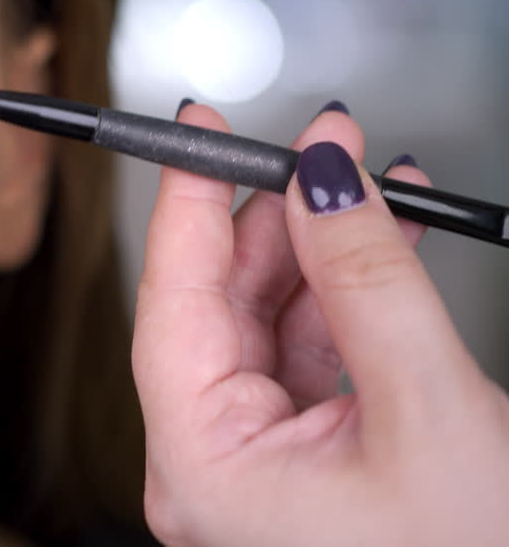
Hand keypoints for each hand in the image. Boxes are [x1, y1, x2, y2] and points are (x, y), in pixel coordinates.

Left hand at [132, 102, 508, 546]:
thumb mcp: (425, 408)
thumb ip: (365, 280)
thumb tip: (320, 179)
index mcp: (203, 468)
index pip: (169, 302)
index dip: (186, 202)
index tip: (196, 127)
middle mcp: (212, 465)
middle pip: (216, 304)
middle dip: (272, 214)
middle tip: (320, 143)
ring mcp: (255, 464)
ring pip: (266, 320)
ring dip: (319, 248)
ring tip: (368, 180)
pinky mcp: (302, 458)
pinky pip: (306, 352)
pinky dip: (344, 295)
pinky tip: (383, 240)